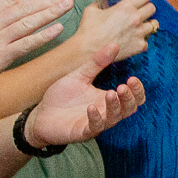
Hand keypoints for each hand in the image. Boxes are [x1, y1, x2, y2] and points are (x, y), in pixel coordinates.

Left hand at [24, 43, 146, 146]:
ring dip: (115, 106)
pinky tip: (91, 107)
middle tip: (124, 85)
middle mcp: (106, 112)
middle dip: (130, 98)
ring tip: (111, 92)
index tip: (132, 78)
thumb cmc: (61, 97)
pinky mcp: (82, 132)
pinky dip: (95, 118)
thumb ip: (97, 63)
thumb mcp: (79, 76)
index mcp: (107, 99)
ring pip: (114, 118)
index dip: (137, 90)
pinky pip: (94, 127)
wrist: (40, 115)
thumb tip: (114, 45)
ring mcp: (96, 123)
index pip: (133, 98)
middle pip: (129, 109)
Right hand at [76, 0, 157, 60]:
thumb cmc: (89, 30)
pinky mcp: (139, 46)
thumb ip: (99, 5)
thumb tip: (100, 4)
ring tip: (138, 27)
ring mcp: (139, 33)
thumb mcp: (91, 10)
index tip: (141, 0)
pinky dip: (141, 41)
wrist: (89, 51)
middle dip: (147, 9)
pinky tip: (133, 41)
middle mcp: (136, 18)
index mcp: (126, 7)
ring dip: (146, 25)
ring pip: (153, 25)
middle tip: (141, 12)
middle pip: (152, 9)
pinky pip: (146, 41)